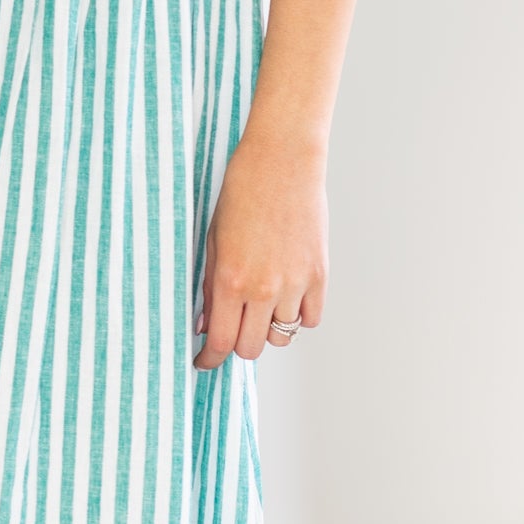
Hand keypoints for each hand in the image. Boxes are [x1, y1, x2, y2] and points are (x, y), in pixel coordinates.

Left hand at [192, 127, 325, 369]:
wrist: (282, 162)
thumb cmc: (241, 194)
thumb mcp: (213, 240)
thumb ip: (211, 287)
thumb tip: (206, 325)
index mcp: (232, 280)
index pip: (221, 342)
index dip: (210, 359)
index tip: (204, 362)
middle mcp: (264, 288)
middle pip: (251, 347)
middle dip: (237, 343)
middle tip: (233, 327)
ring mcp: (295, 283)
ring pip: (282, 337)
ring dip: (268, 329)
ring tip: (260, 306)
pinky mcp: (319, 274)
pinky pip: (310, 319)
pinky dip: (297, 316)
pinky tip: (286, 299)